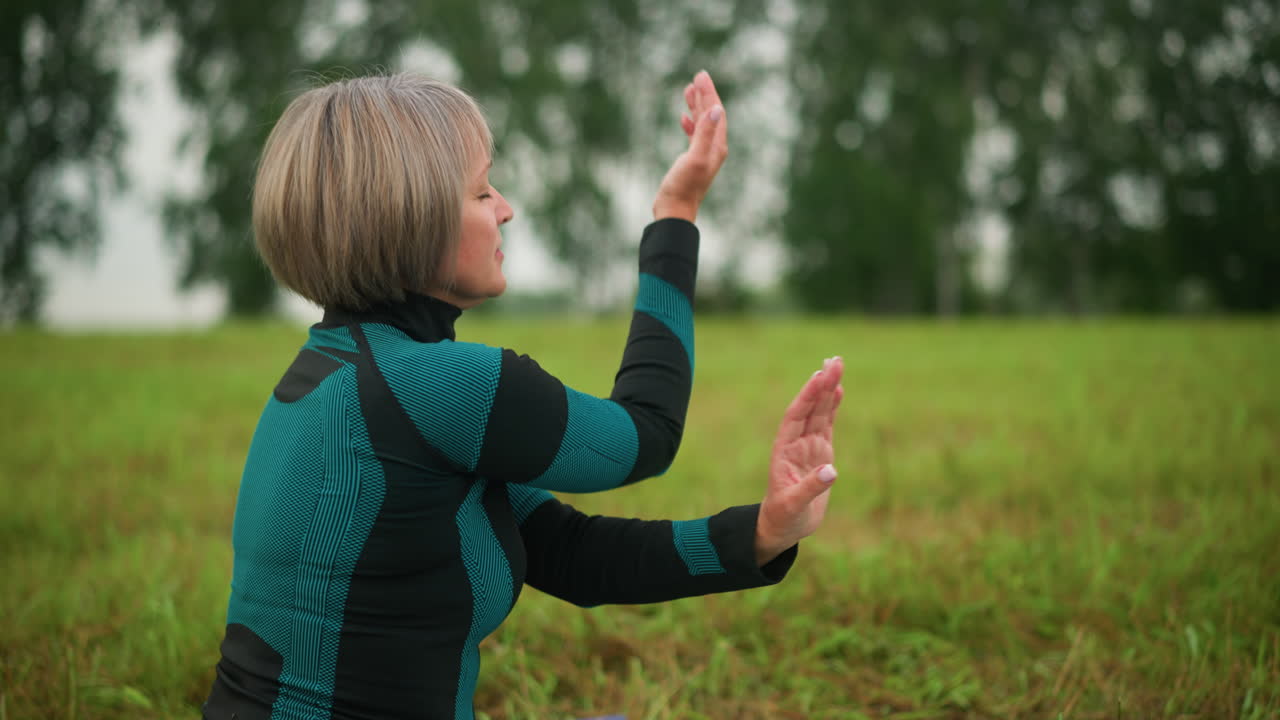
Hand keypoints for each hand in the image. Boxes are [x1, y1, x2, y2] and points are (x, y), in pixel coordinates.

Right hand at [652, 70, 728, 222]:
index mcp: (717, 146)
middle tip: (697, 76)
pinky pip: (694, 135)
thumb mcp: (695, 158)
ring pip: (703, 123)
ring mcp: (703, 154)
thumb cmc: (683, 187)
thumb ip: (704, 133)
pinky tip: (683, 117)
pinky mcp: (692, 160)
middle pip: (712, 115)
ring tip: (689, 90)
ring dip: (697, 106)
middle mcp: (713, 149)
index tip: (701, 75)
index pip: (717, 113)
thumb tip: (716, 110)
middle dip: (705, 95)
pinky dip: (690, 123)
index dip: (710, 93)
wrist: (674, 210)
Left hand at [755, 357, 844, 565]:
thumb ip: (810, 488)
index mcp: (784, 450)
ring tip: (838, 365)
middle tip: (836, 360)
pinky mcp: (820, 453)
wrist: (783, 527)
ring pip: (819, 412)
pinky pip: (827, 425)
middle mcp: (796, 443)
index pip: (796, 416)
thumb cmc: (783, 517)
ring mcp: (808, 446)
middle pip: (810, 408)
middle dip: (822, 384)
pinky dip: (832, 408)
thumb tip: (832, 471)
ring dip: (828, 390)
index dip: (808, 396)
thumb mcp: (793, 506)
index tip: (819, 376)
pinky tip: (839, 391)